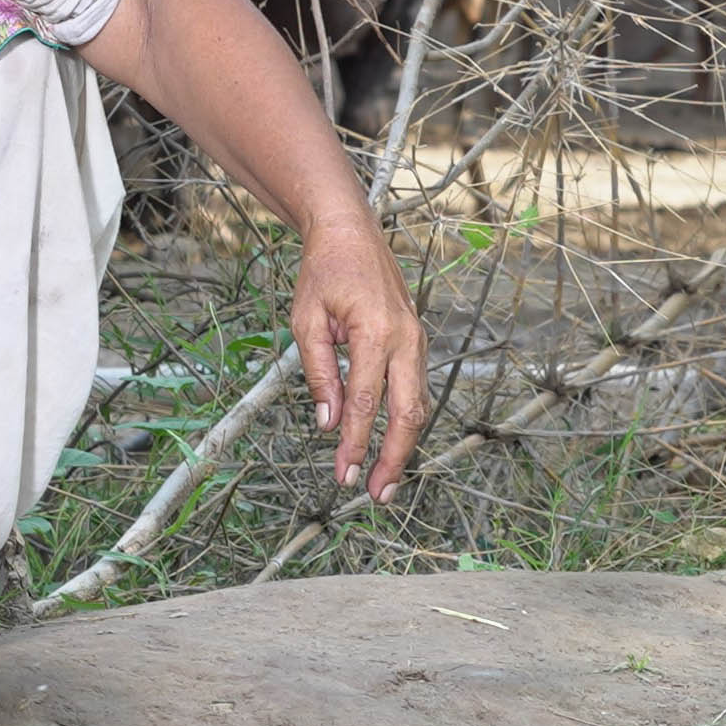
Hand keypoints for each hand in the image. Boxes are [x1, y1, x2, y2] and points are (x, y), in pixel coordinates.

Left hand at [294, 211, 427, 499]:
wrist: (352, 232)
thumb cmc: (325, 271)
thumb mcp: (306, 320)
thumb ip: (320, 372)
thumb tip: (328, 421)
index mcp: (377, 332)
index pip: (366, 402)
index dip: (355, 443)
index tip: (343, 473)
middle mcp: (406, 339)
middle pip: (408, 413)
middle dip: (393, 458)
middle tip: (376, 493)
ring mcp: (417, 340)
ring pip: (419, 404)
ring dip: (404, 445)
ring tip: (385, 480)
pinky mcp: (416, 341)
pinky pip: (416, 389)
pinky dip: (407, 421)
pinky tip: (392, 443)